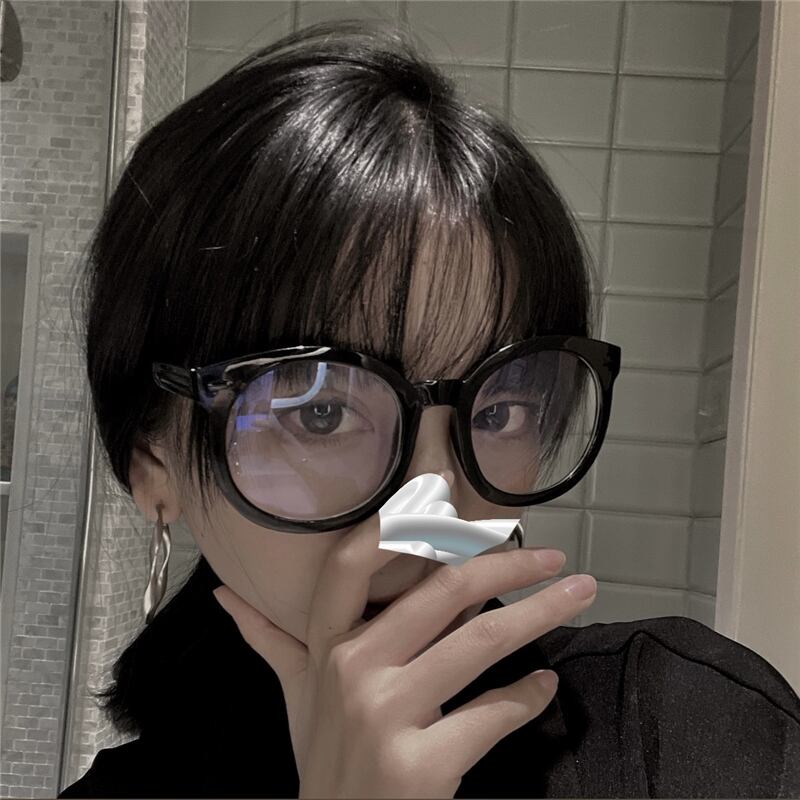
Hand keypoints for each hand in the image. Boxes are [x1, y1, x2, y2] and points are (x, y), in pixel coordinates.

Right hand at [213, 518, 595, 798]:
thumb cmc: (323, 756)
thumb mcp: (295, 696)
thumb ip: (269, 639)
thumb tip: (226, 596)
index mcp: (327, 646)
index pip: (353, 563)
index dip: (400, 519)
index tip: (447, 487)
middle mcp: (352, 669)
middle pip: (444, 591)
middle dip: (508, 565)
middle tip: (553, 556)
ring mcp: (386, 716)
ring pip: (481, 641)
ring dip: (541, 614)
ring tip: (579, 593)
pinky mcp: (422, 765)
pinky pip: (494, 713)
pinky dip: (530, 694)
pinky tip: (546, 684)